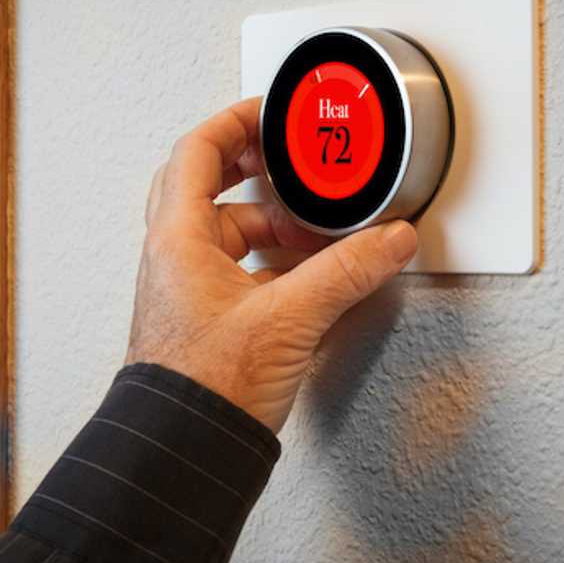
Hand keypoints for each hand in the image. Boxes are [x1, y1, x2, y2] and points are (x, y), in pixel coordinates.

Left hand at [125, 97, 418, 433]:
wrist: (184, 450)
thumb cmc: (205, 387)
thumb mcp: (289, 317)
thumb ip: (346, 272)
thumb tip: (389, 240)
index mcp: (177, 239)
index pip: (197, 151)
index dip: (235, 122)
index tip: (270, 112)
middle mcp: (174, 258)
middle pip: (206, 186)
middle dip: (253, 170)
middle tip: (290, 161)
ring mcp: (186, 289)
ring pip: (226, 231)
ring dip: (270, 223)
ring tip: (315, 229)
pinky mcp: (204, 319)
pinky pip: (236, 268)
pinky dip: (270, 260)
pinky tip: (306, 274)